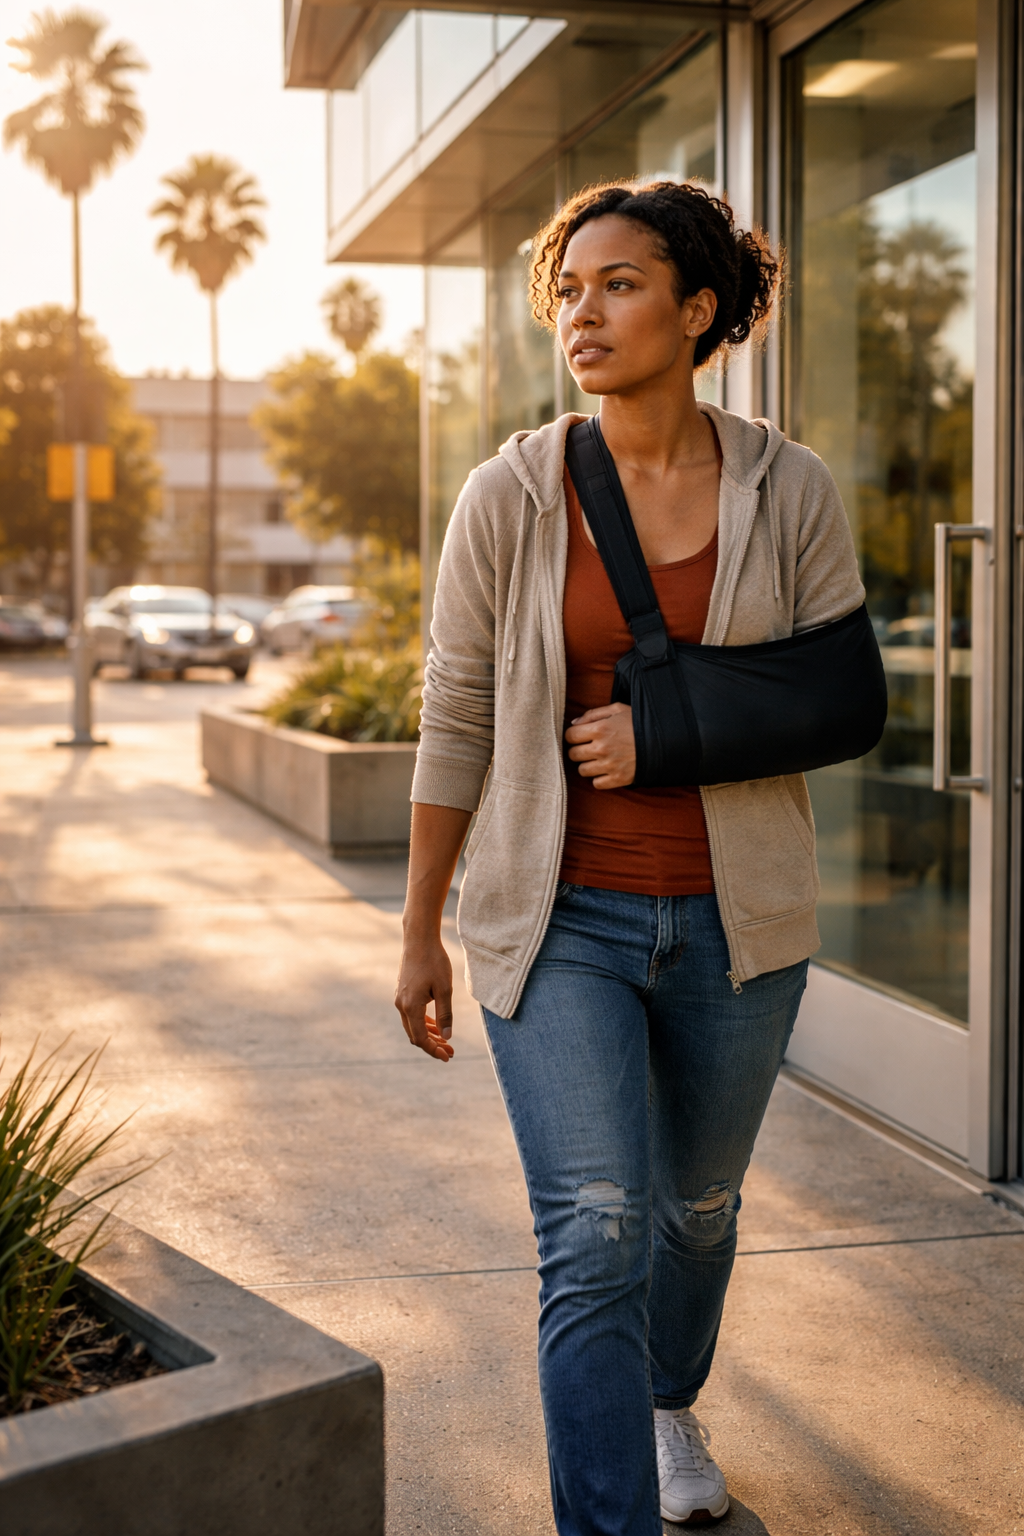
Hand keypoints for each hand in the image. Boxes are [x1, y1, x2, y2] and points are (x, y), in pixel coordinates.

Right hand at [395, 934, 455, 1061]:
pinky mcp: (403, 992)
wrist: (419, 939)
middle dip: (433, 1045)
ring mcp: (400, 999)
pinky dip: (424, 1023)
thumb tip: (447, 1036)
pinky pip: (411, 1015)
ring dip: (429, 1035)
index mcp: (411, 1007)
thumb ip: (445, 1014)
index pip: (421, 1038)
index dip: (434, 1050)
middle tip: (451, 1052)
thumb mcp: (445, 989)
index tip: (448, 1057)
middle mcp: (401, 1005)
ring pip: (413, 1026)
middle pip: (415, 1035)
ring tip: (446, 1042)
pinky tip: (436, 1025)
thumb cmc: (434, 961)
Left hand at [565, 701, 635, 788]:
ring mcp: (609, 765)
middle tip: (589, 748)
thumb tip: (574, 723)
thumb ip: (593, 713)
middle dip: (579, 750)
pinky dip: (599, 778)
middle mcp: (601, 748)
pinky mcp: (617, 779)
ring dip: (588, 765)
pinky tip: (607, 770)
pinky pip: (596, 784)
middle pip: (573, 754)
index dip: (573, 735)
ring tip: (599, 759)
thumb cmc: (639, 723)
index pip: (570, 736)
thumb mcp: (618, 709)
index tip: (580, 736)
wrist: (664, 741)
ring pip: (582, 770)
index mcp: (599, 728)